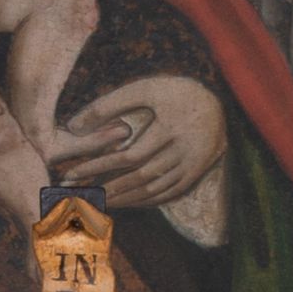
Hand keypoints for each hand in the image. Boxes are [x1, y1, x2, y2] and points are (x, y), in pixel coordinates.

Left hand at [49, 73, 226, 215]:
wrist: (218, 102)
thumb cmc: (175, 92)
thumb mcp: (144, 89)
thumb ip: (109, 104)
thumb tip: (73, 126)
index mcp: (171, 127)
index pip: (129, 155)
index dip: (99, 167)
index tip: (73, 174)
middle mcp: (185, 150)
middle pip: (140, 177)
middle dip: (107, 188)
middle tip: (81, 195)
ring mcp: (193, 165)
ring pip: (155, 190)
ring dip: (125, 199)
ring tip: (99, 202)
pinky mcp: (196, 174)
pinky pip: (169, 194)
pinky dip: (146, 200)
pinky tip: (126, 202)